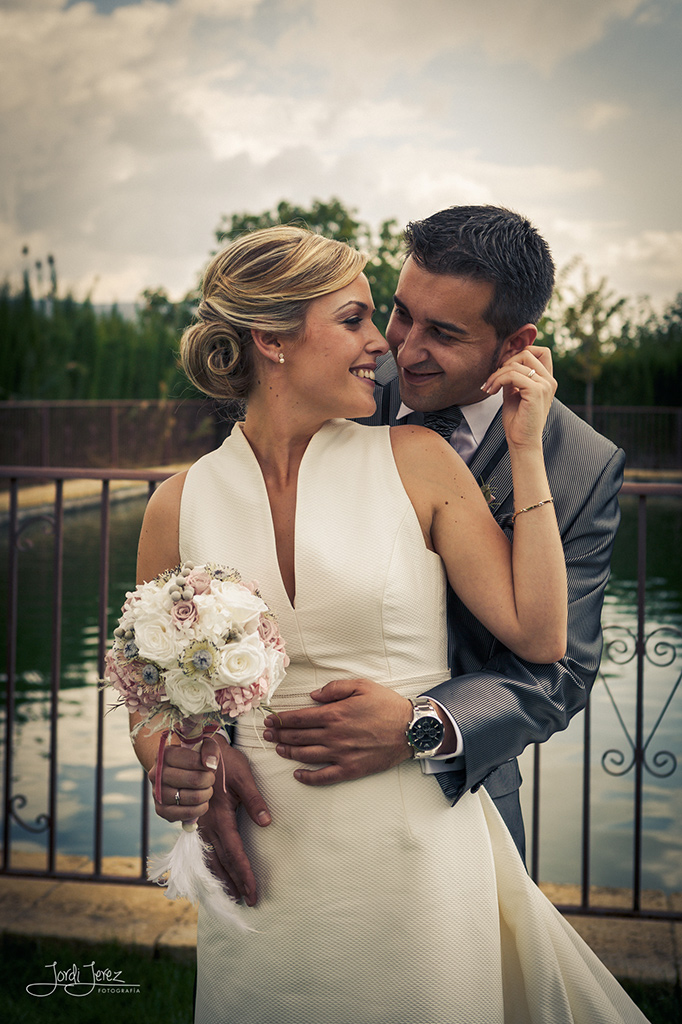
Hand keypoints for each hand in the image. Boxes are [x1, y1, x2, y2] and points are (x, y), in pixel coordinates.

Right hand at [148, 734, 218, 825]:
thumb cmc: (193, 758)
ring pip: (194, 798)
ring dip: (206, 794)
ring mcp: (157, 793)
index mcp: (164, 754)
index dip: (207, 766)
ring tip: (205, 789)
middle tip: (209, 779)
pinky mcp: (161, 810)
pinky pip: (188, 813)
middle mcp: (157, 774)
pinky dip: (201, 808)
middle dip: (209, 780)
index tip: (209, 766)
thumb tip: (210, 765)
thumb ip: (209, 749)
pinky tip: (202, 802)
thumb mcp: (203, 746)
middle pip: (195, 780)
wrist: (178, 773)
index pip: (193, 761)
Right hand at [149, 734, 270, 905]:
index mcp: (220, 816)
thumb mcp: (242, 775)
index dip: (245, 874)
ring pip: (209, 859)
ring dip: (221, 879)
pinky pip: (201, 850)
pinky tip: (214, 874)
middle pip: (222, 862)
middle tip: (248, 902)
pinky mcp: (195, 821)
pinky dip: (209, 866)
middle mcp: (206, 825)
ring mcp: (198, 825)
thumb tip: (267, 823)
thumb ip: (253, 800)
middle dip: (235, 883)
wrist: (193, 749)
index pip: (235, 852)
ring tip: (232, 896)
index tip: (254, 892)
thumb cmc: (223, 760)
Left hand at [262, 678, 412, 785]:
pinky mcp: (350, 769)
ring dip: (288, 753)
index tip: (270, 720)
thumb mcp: (362, 686)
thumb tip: (313, 696)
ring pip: (306, 756)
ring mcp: (341, 754)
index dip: (281, 720)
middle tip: (266, 735)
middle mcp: (334, 735)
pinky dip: (308, 777)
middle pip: (298, 737)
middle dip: (279, 735)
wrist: (410, 729)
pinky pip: (324, 777)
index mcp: (335, 713)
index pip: (298, 718)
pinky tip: (297, 775)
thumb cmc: (387, 705)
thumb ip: (334, 688)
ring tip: (277, 750)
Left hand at [483, 345, 556, 450]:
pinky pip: (513, 375)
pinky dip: (498, 380)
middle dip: (506, 362)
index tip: (503, 367)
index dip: (520, 353)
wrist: (522, 442)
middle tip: (493, 378)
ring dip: (497, 374)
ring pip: (516, 364)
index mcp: (547, 380)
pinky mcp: (536, 391)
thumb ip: (513, 377)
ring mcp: (545, 385)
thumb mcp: (514, 393)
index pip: (540, 351)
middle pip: (527, 353)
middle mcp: (549, 380)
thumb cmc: (518, 421)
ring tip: (489, 387)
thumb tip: (502, 362)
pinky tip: (492, 391)